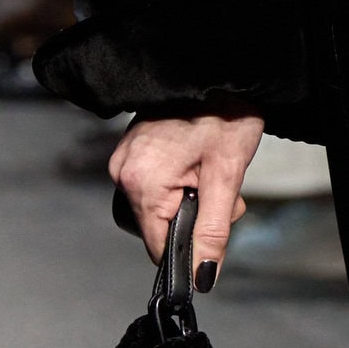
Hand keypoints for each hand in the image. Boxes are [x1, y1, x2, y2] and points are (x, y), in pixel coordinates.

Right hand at [108, 110, 264, 283]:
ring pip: (159, 207)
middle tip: (220, 188)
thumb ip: (213, 231)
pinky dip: (180, 185)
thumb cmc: (226, 114)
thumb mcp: (226, 177)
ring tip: (210, 171)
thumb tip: (204, 276)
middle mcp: (122, 173)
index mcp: (141, 183)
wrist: (217, 70)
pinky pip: (154, 186)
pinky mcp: (130, 152)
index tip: (215, 229)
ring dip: (190, 201)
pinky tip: (197, 162)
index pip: (157, 248)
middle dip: (194, 220)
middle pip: (158, 227)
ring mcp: (123, 160)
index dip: (189, 249)